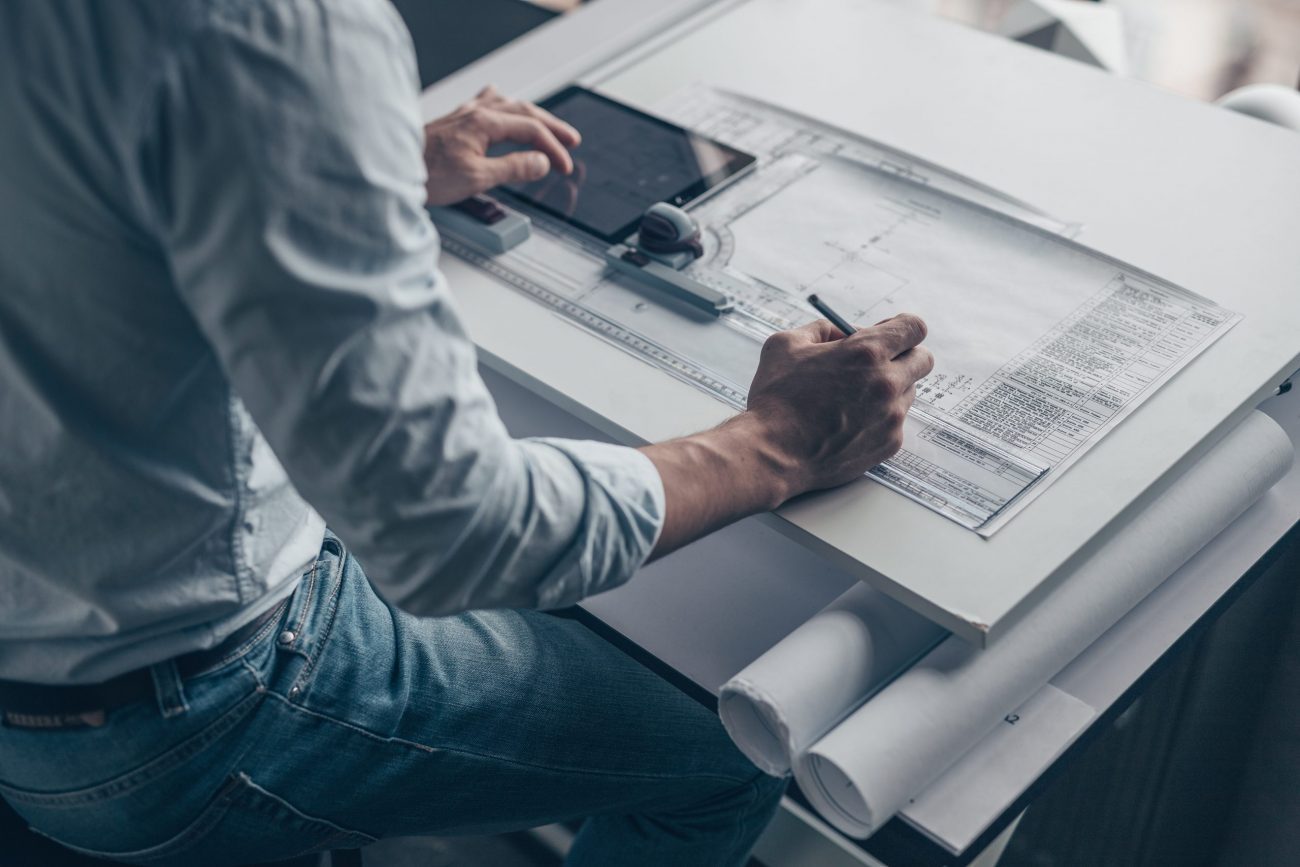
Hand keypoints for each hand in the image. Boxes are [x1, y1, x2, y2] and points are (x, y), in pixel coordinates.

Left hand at [422, 85, 581, 205]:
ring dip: (532, 115)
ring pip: (508, 105)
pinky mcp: (455, 121)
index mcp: (484, 123)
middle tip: (571, 141)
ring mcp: (465, 115)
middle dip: (551, 127)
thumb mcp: (477, 178)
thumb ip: (513, 168)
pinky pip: (488, 103)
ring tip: (547, 126)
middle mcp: (475, 113)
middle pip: (524, 112)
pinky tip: (503, 105)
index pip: (531, 130)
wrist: (394, 169)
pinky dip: (505, 106)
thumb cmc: (427, 174)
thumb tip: (540, 162)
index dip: (552, 148)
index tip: (563, 165)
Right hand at [744, 314, 933, 497]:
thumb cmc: (775, 400)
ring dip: (890, 389)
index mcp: (866, 352)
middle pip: (923, 360)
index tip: (889, 334)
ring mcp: (891, 416)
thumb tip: (839, 332)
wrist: (772, 453)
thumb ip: (820, 330)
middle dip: (903, 356)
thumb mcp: (785, 345)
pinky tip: (849, 422)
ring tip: (853, 399)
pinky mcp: (889, 444)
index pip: (914, 328)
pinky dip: (879, 418)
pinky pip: (896, 422)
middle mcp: (886, 382)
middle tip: (877, 363)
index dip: (901, 328)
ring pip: (909, 392)